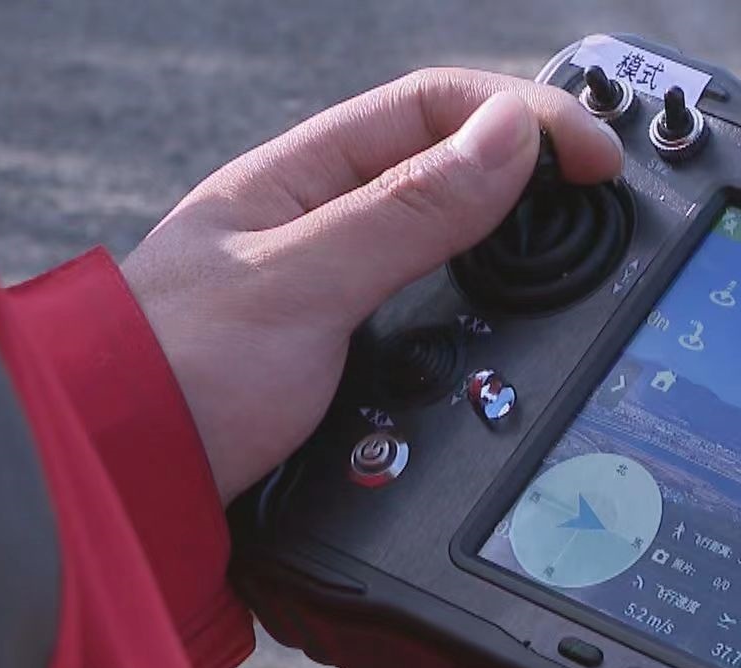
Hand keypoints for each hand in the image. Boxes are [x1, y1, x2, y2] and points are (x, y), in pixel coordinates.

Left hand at [121, 68, 624, 499]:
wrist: (128, 486)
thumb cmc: (175, 377)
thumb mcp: (303, 283)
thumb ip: (409, 212)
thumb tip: (512, 139)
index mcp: (305, 177)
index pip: (440, 107)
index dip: (529, 118)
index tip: (600, 159)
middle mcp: (329, 224)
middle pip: (463, 169)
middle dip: (541, 174)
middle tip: (612, 204)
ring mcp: (347, 291)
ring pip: (463, 246)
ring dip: (524, 248)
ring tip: (581, 260)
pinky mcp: (360, 358)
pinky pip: (449, 315)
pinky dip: (499, 315)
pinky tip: (524, 331)